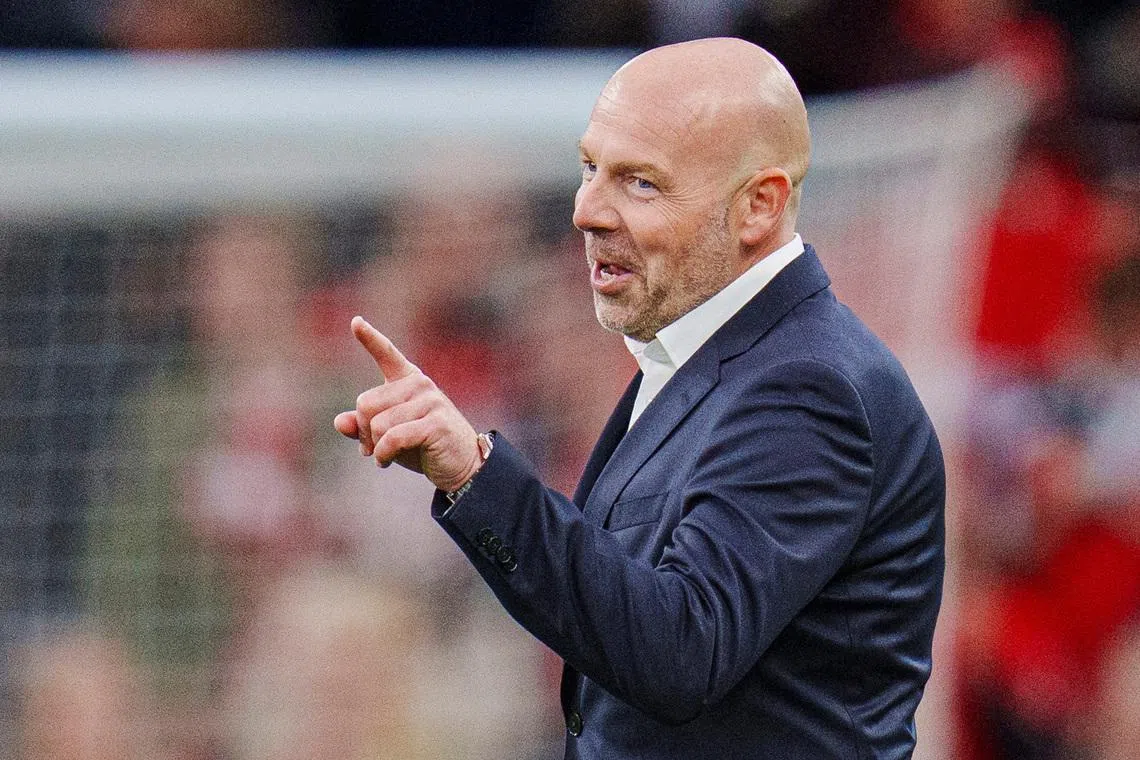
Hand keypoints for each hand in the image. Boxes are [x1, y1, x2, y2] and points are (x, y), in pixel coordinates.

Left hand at [333, 316, 482, 492]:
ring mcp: (430, 401)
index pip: (386, 354)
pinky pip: (393, 438)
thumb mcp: (388, 436)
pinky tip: (385, 462)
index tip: (356, 322)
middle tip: (372, 448)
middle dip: (364, 431)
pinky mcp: (435, 422)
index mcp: (408, 381)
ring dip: (375, 447)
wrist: (463, 466)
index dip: (369, 338)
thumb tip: (340, 422)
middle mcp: (419, 384)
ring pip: (378, 424)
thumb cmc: (423, 447)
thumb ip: (363, 427)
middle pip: (366, 403)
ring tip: (384, 456)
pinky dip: (383, 454)